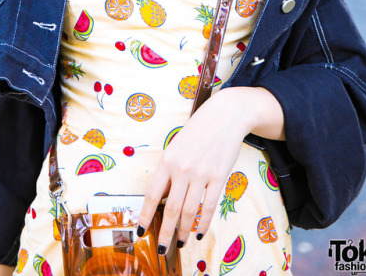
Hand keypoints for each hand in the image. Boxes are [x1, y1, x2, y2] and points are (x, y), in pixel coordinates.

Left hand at [136, 86, 283, 252]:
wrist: (224, 116)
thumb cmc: (198, 131)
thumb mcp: (176, 147)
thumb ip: (169, 171)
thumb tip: (163, 199)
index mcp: (167, 160)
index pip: (153, 195)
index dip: (146, 216)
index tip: (141, 231)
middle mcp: (182, 169)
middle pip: (172, 209)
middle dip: (165, 232)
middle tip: (162, 248)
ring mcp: (202, 174)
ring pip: (190, 212)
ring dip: (184, 231)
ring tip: (181, 242)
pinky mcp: (219, 177)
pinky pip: (209, 207)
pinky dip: (203, 223)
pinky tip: (199, 233)